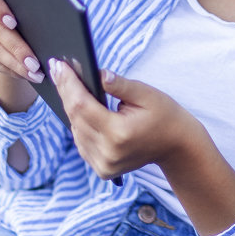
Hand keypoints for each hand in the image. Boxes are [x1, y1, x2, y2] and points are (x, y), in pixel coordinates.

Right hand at [0, 0, 43, 110]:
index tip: (14, 23)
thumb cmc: (28, 5)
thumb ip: (34, 0)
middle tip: (35, 63)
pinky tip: (23, 74)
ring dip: (14, 64)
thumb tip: (56, 12)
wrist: (12, 20)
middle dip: (16, 48)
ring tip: (34, 73)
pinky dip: (7, 69)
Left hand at [47, 60, 199, 179]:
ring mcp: (104, 165)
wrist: (177, 146)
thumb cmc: (165, 115)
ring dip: (70, 107)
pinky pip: (81, 142)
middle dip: (65, 91)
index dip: (68, 84)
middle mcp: (108, 153)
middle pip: (75, 117)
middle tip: (58, 68)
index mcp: (119, 133)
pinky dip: (78, 124)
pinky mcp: (102, 170)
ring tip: (66, 83)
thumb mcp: (146, 94)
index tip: (59, 65)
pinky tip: (77, 107)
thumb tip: (97, 73)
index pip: (82, 106)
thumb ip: (119, 84)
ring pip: (75, 130)